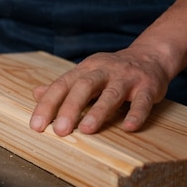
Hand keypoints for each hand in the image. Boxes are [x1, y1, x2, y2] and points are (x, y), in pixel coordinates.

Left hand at [29, 48, 170, 135]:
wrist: (150, 56)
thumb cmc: (111, 72)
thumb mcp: (85, 74)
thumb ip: (63, 86)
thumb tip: (36, 93)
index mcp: (85, 69)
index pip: (62, 85)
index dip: (48, 105)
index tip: (36, 126)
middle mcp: (104, 71)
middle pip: (84, 87)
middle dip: (70, 108)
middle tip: (59, 131)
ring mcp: (126, 78)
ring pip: (111, 94)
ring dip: (98, 112)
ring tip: (86, 130)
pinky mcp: (148, 86)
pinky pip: (142, 100)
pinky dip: (136, 113)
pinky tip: (129, 127)